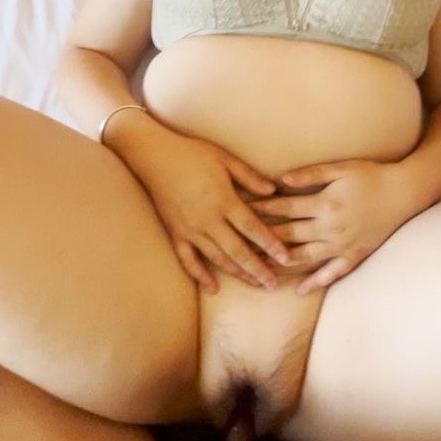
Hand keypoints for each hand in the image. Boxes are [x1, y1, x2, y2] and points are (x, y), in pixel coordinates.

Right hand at [132, 125, 290, 292]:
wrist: (154, 156)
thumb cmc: (192, 153)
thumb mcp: (225, 159)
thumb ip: (249, 176)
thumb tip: (274, 190)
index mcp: (223, 200)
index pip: (252, 228)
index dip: (271, 244)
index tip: (286, 258)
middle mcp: (208, 220)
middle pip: (237, 251)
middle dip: (258, 269)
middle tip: (273, 284)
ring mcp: (190, 229)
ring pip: (217, 258)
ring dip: (237, 273)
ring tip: (255, 284)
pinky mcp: (176, 233)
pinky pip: (188, 260)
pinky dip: (200, 275)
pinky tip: (213, 288)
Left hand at [250, 158, 412, 294]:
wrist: (405, 193)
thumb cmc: (371, 176)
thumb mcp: (341, 169)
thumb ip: (310, 174)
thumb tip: (280, 179)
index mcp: (325, 203)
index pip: (284, 208)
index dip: (261, 209)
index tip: (240, 210)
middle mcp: (330, 227)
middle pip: (289, 235)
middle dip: (262, 238)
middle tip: (238, 243)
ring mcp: (342, 245)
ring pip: (304, 257)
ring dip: (280, 263)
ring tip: (257, 268)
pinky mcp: (355, 255)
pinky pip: (332, 273)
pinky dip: (315, 282)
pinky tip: (298, 290)